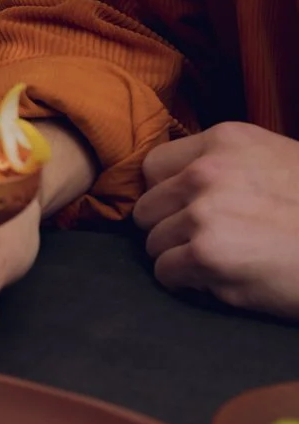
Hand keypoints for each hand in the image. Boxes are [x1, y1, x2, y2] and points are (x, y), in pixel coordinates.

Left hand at [137, 122, 298, 318]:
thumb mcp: (276, 161)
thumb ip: (224, 164)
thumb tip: (175, 183)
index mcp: (225, 141)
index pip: (153, 166)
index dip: (166, 195)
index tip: (188, 211)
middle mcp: (207, 171)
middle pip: (147, 208)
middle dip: (170, 228)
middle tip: (210, 242)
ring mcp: (204, 213)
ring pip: (154, 243)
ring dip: (182, 257)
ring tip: (227, 259)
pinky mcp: (207, 254)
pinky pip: (166, 272)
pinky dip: (188, 283)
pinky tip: (224, 279)